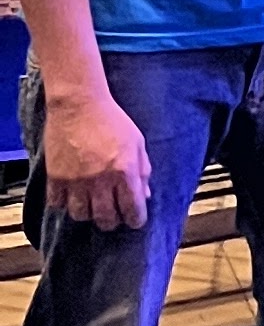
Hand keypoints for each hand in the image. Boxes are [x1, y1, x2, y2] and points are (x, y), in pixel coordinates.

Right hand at [36, 85, 148, 232]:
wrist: (79, 104)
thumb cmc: (112, 120)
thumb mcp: (137, 143)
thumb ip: (142, 170)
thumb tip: (144, 196)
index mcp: (124, 172)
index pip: (133, 210)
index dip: (135, 220)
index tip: (134, 220)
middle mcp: (100, 180)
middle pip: (106, 219)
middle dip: (112, 221)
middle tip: (113, 215)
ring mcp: (76, 180)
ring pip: (81, 215)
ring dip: (89, 214)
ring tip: (92, 205)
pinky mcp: (55, 177)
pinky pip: (58, 204)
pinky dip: (65, 203)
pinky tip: (72, 195)